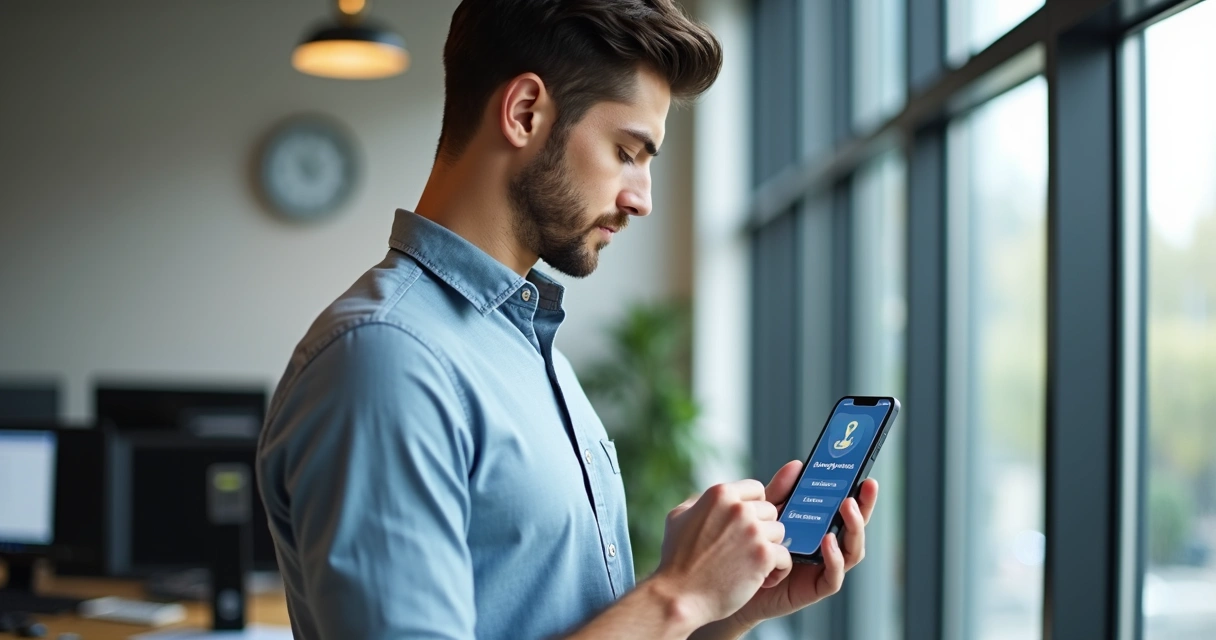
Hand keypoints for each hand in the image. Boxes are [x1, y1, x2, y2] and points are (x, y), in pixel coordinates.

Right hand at [649, 479, 792, 626]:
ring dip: (769, 549)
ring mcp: (753, 531)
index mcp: (720, 494)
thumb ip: (698, 502)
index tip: (746, 525)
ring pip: (780, 533)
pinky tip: (762, 579)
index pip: (755, 489)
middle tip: (745, 550)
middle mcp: (739, 508)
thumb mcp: (678, 517)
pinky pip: (785, 557)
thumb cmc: (675, 560)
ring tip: (752, 565)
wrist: (678, 595)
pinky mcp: (763, 555)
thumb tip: (706, 498)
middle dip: (762, 530)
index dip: (753, 508)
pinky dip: (777, 570)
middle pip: (770, 512)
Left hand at [727, 461, 878, 630]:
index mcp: (822, 528)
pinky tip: (828, 541)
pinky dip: (834, 558)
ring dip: (854, 528)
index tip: (866, 475)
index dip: (861, 494)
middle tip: (865, 485)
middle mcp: (829, 547)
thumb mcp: (768, 515)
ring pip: (853, 551)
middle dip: (865, 506)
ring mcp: (825, 568)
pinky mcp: (815, 588)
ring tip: (847, 507)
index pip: (847, 510)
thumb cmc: (754, 547)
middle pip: (856, 528)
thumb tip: (797, 464)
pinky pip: (833, 576)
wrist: (737, 580)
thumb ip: (782, 492)